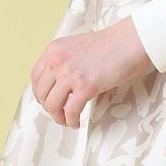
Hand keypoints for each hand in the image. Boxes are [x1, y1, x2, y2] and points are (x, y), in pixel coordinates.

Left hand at [31, 15, 156, 127]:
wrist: (129, 42)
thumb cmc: (109, 45)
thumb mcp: (76, 47)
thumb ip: (64, 61)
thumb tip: (58, 86)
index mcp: (54, 50)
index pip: (35, 77)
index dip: (40, 94)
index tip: (48, 101)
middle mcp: (57, 60)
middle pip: (42, 94)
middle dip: (49, 108)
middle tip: (59, 114)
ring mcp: (70, 74)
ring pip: (52, 105)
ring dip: (59, 118)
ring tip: (68, 121)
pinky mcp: (85, 86)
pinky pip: (70, 112)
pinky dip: (71, 121)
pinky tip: (77, 123)